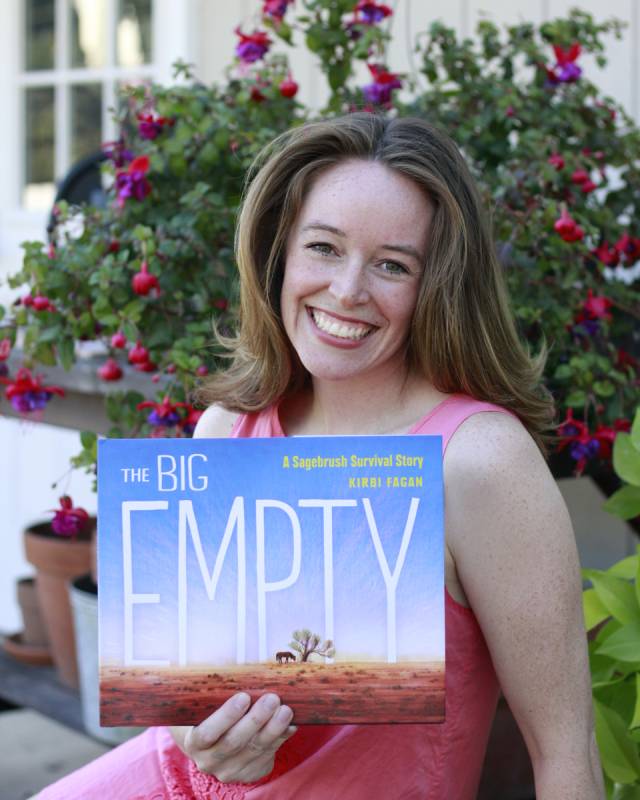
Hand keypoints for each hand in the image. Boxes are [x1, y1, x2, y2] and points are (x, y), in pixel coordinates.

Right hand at [182, 692, 296, 783]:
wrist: (212, 743)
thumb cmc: (210, 714)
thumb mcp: (207, 706)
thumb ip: (219, 694)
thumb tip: (249, 673)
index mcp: (194, 742)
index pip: (207, 733)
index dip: (225, 716)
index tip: (243, 696)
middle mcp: (210, 761)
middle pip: (234, 742)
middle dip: (256, 719)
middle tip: (272, 698)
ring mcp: (230, 770)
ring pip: (255, 750)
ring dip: (273, 729)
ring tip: (286, 710)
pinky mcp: (250, 773)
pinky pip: (268, 756)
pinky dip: (281, 738)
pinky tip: (291, 724)